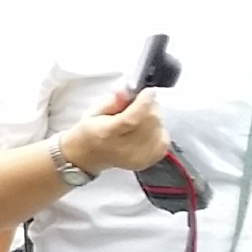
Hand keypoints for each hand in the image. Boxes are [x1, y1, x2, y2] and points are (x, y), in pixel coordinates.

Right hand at [56, 89, 170, 175]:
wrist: (87, 156)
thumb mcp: (94, 111)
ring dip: (155, 120)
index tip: (148, 91)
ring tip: (142, 118)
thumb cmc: (90, 131)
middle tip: (141, 104)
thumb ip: (113, 100)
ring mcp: (138, 157)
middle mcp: (124, 148)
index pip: (132, 119)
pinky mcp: (147, 161)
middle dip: (150, 108)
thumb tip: (127, 90)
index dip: (144, 103)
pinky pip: (164, 141)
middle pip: (150, 122)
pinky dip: (159, 132)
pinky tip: (148, 130)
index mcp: (106, 133)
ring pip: (160, 130)